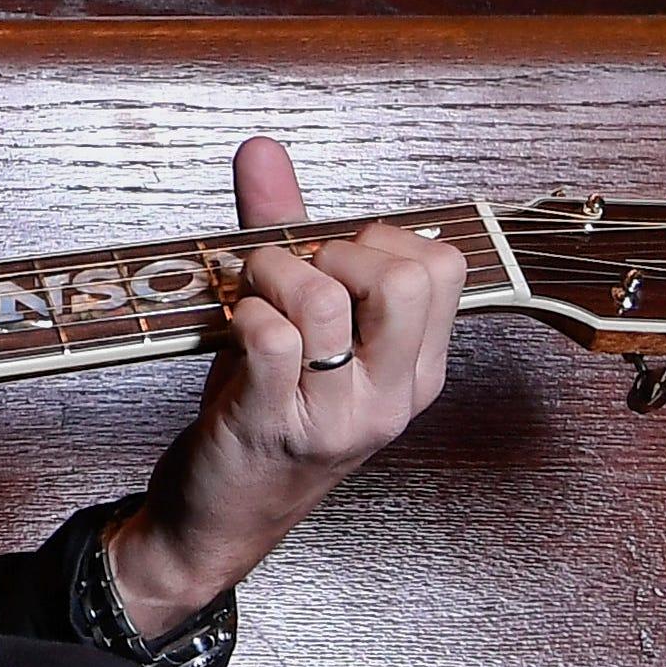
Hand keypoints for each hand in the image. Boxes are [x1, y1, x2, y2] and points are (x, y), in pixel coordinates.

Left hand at [104, 137, 458, 634]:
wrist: (222, 517)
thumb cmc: (267, 412)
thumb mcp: (299, 329)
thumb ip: (289, 236)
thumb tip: (262, 148)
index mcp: (416, 367)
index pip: (444, 266)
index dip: (380, 240)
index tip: (333, 262)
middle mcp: (393, 394)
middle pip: (408, 276)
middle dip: (340, 251)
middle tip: (298, 276)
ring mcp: (340, 416)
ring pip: (329, 298)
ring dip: (274, 274)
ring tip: (252, 295)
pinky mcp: (277, 427)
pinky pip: (273, 339)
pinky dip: (246, 314)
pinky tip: (236, 329)